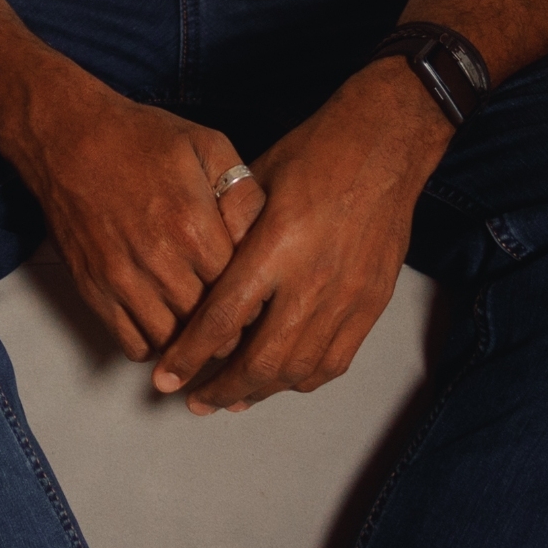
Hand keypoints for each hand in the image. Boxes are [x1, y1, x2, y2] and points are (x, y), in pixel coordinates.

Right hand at [0, 69, 265, 360]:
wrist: (66, 137)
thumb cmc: (139, 139)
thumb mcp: (208, 146)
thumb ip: (244, 193)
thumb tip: (260, 239)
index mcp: (194, 226)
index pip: (240, 291)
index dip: (251, 294)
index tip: (252, 290)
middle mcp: (159, 261)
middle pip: (208, 323)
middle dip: (225, 323)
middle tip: (229, 310)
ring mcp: (122, 280)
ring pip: (172, 341)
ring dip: (188, 337)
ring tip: (196, 317)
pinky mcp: (94, 290)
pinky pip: (132, 344)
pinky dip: (151, 341)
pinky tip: (160, 317)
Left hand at [148, 72, 443, 412]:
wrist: (383, 146)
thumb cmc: (313, 154)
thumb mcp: (254, 183)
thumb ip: (227, 231)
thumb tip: (196, 270)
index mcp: (275, 247)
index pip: (221, 320)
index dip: (188, 355)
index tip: (164, 378)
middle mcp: (312, 281)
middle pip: (260, 360)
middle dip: (221, 389)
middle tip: (194, 401)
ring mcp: (347, 298)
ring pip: (297, 369)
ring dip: (260, 392)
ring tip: (231, 400)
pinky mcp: (371, 304)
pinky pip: (335, 361)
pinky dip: (302, 379)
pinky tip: (280, 382)